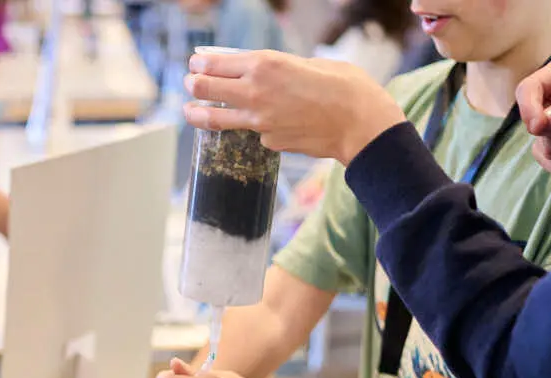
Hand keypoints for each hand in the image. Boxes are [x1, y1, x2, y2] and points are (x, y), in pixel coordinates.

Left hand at [183, 51, 406, 164]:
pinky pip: (255, 132)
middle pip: (204, 88)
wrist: (361, 125)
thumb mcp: (309, 62)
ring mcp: (259, 121)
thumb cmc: (345, 87)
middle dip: (192, 84)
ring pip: (214, 118)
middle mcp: (255, 91)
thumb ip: (280, 67)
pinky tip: (269, 124)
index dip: (200, 63)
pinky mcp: (269, 142)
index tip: (195, 64)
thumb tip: (260, 70)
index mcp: (265, 64)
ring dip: (197, 113)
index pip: (215, 63)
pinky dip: (256, 128)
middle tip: (190, 84)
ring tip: (189, 110)